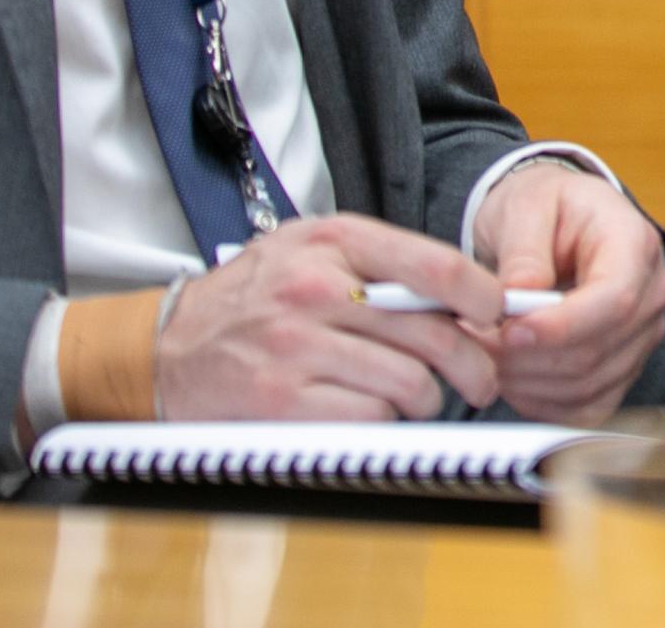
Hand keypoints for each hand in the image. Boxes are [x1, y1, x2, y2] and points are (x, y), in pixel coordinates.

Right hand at [152, 214, 506, 421]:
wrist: (164, 346)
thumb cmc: (253, 297)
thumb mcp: (312, 251)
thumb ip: (381, 264)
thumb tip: (466, 295)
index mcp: (332, 242)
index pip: (433, 266)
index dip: (483, 295)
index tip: (500, 314)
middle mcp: (317, 291)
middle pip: (431, 334)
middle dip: (474, 364)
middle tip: (482, 379)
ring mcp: (297, 347)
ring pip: (408, 383)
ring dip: (428, 398)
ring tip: (423, 396)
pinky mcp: (280, 402)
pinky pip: (369, 418)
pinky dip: (384, 421)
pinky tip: (376, 411)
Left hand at [472, 160, 664, 423]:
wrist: (555, 224)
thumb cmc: (545, 207)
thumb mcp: (527, 204)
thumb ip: (523, 248)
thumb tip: (520, 294)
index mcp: (635, 244)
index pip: (616, 300)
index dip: (562, 327)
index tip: (509, 331)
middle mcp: (650, 295)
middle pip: (598, 351)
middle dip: (528, 356)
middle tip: (474, 339)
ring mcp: (641, 337)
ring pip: (588, 386)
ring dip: (526, 381)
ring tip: (485, 351)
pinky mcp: (621, 369)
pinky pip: (585, 408)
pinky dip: (540, 402)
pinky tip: (511, 374)